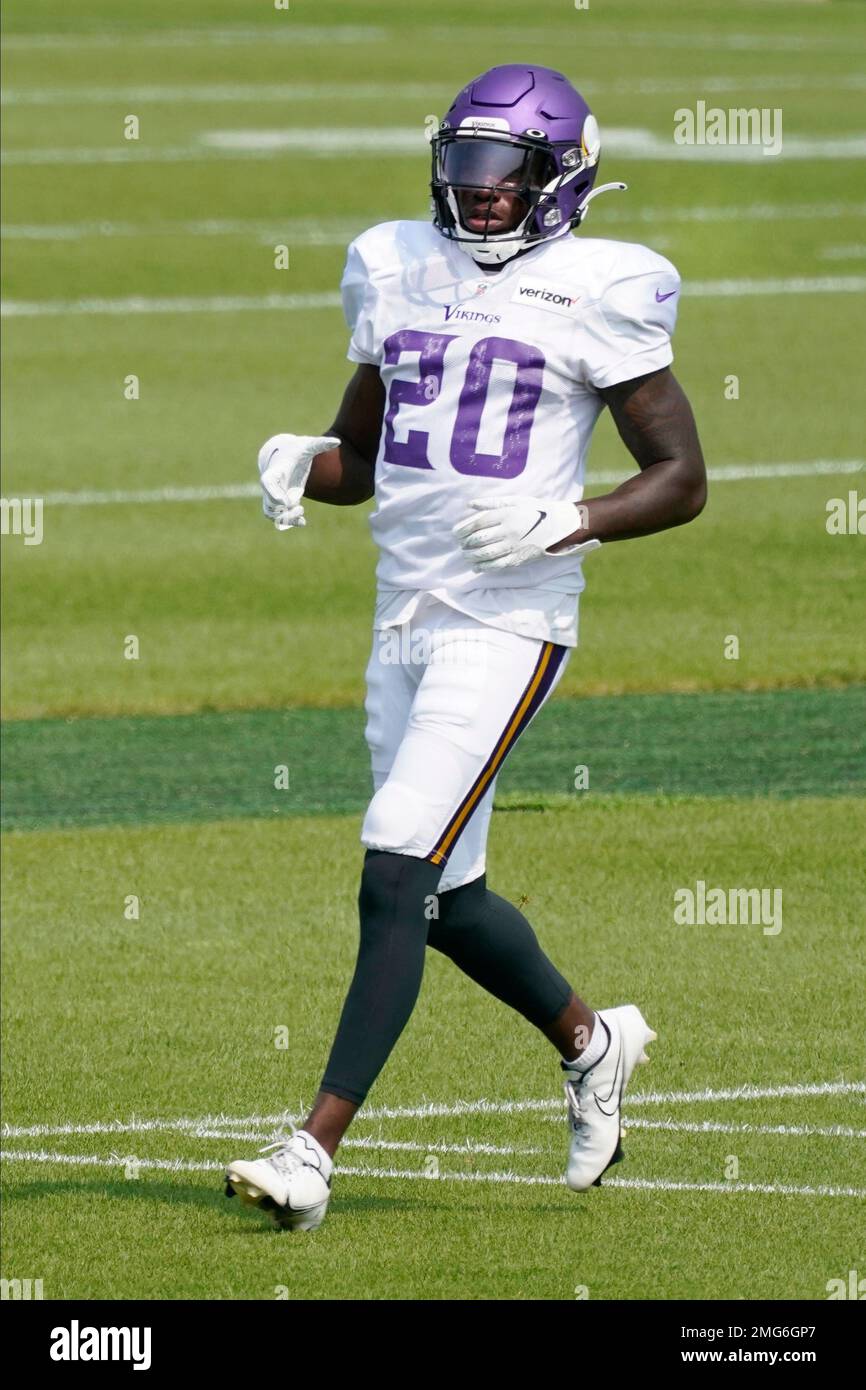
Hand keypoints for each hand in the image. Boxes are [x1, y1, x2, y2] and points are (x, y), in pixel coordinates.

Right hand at [257, 433, 339, 530]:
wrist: (284, 454)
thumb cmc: (295, 450)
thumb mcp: (307, 446)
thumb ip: (320, 444)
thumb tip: (338, 441)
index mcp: (275, 471)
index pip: (267, 483)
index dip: (273, 494)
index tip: (285, 503)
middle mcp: (271, 486)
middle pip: (269, 504)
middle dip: (283, 511)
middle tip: (300, 507)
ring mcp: (274, 495)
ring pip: (271, 514)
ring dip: (285, 518)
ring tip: (301, 512)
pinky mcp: (281, 502)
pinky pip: (278, 517)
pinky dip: (289, 522)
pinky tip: (303, 522)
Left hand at [453, 496, 601, 571]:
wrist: (559, 525)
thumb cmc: (536, 510)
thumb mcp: (516, 500)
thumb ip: (492, 503)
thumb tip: (470, 504)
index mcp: (507, 514)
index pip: (478, 523)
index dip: (463, 528)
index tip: (455, 532)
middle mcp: (509, 530)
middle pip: (479, 539)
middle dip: (465, 543)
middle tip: (460, 544)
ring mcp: (514, 546)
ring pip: (486, 554)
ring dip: (471, 556)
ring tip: (465, 555)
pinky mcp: (519, 558)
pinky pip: (497, 565)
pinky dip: (484, 567)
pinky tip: (476, 567)